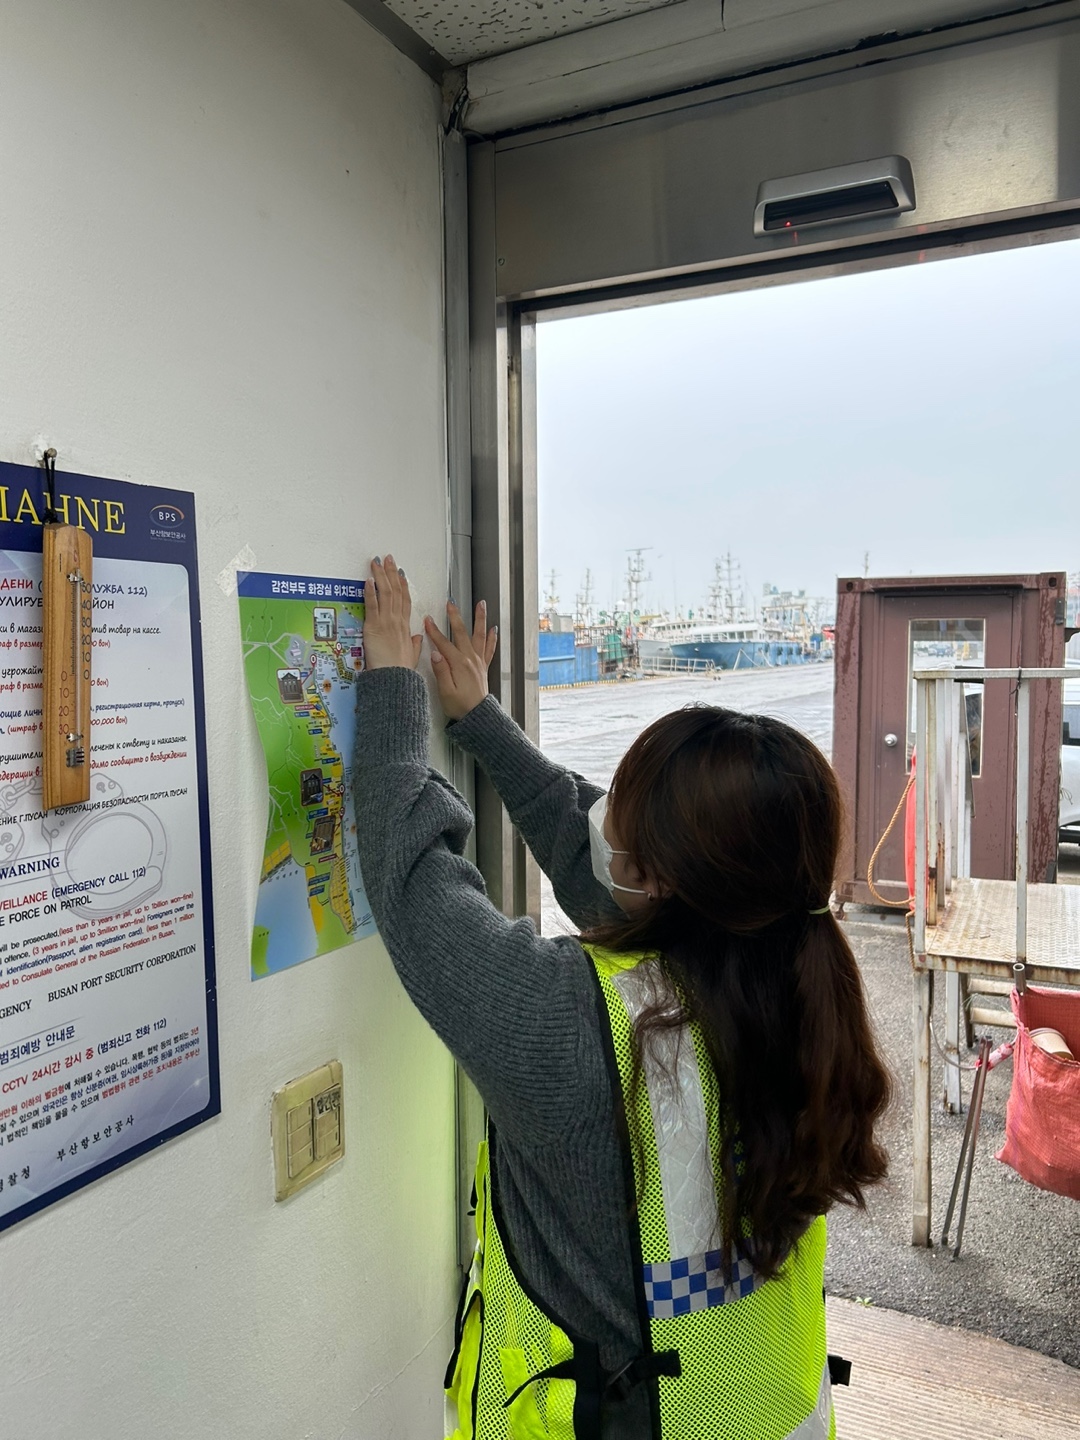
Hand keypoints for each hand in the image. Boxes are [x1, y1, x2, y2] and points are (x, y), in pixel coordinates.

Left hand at [363, 555, 422, 669]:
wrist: (394, 678)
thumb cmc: (401, 670)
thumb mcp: (412, 655)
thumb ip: (415, 644)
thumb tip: (418, 637)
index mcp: (405, 627)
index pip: (405, 600)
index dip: (403, 585)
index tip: (401, 574)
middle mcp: (397, 620)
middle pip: (396, 591)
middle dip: (392, 573)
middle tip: (388, 559)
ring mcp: (386, 621)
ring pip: (385, 593)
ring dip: (381, 576)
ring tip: (377, 562)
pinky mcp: (374, 626)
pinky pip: (372, 605)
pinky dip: (370, 591)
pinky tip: (368, 579)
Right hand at [424, 601, 497, 719]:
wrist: (477, 717)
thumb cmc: (460, 707)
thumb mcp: (445, 691)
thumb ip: (441, 671)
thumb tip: (435, 653)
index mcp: (459, 664)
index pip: (443, 643)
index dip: (434, 631)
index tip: (427, 620)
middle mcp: (470, 660)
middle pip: (461, 633)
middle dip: (455, 617)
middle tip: (451, 603)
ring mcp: (478, 662)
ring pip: (479, 635)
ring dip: (480, 619)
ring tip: (482, 604)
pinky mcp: (483, 667)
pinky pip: (489, 649)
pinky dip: (491, 638)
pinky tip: (493, 629)